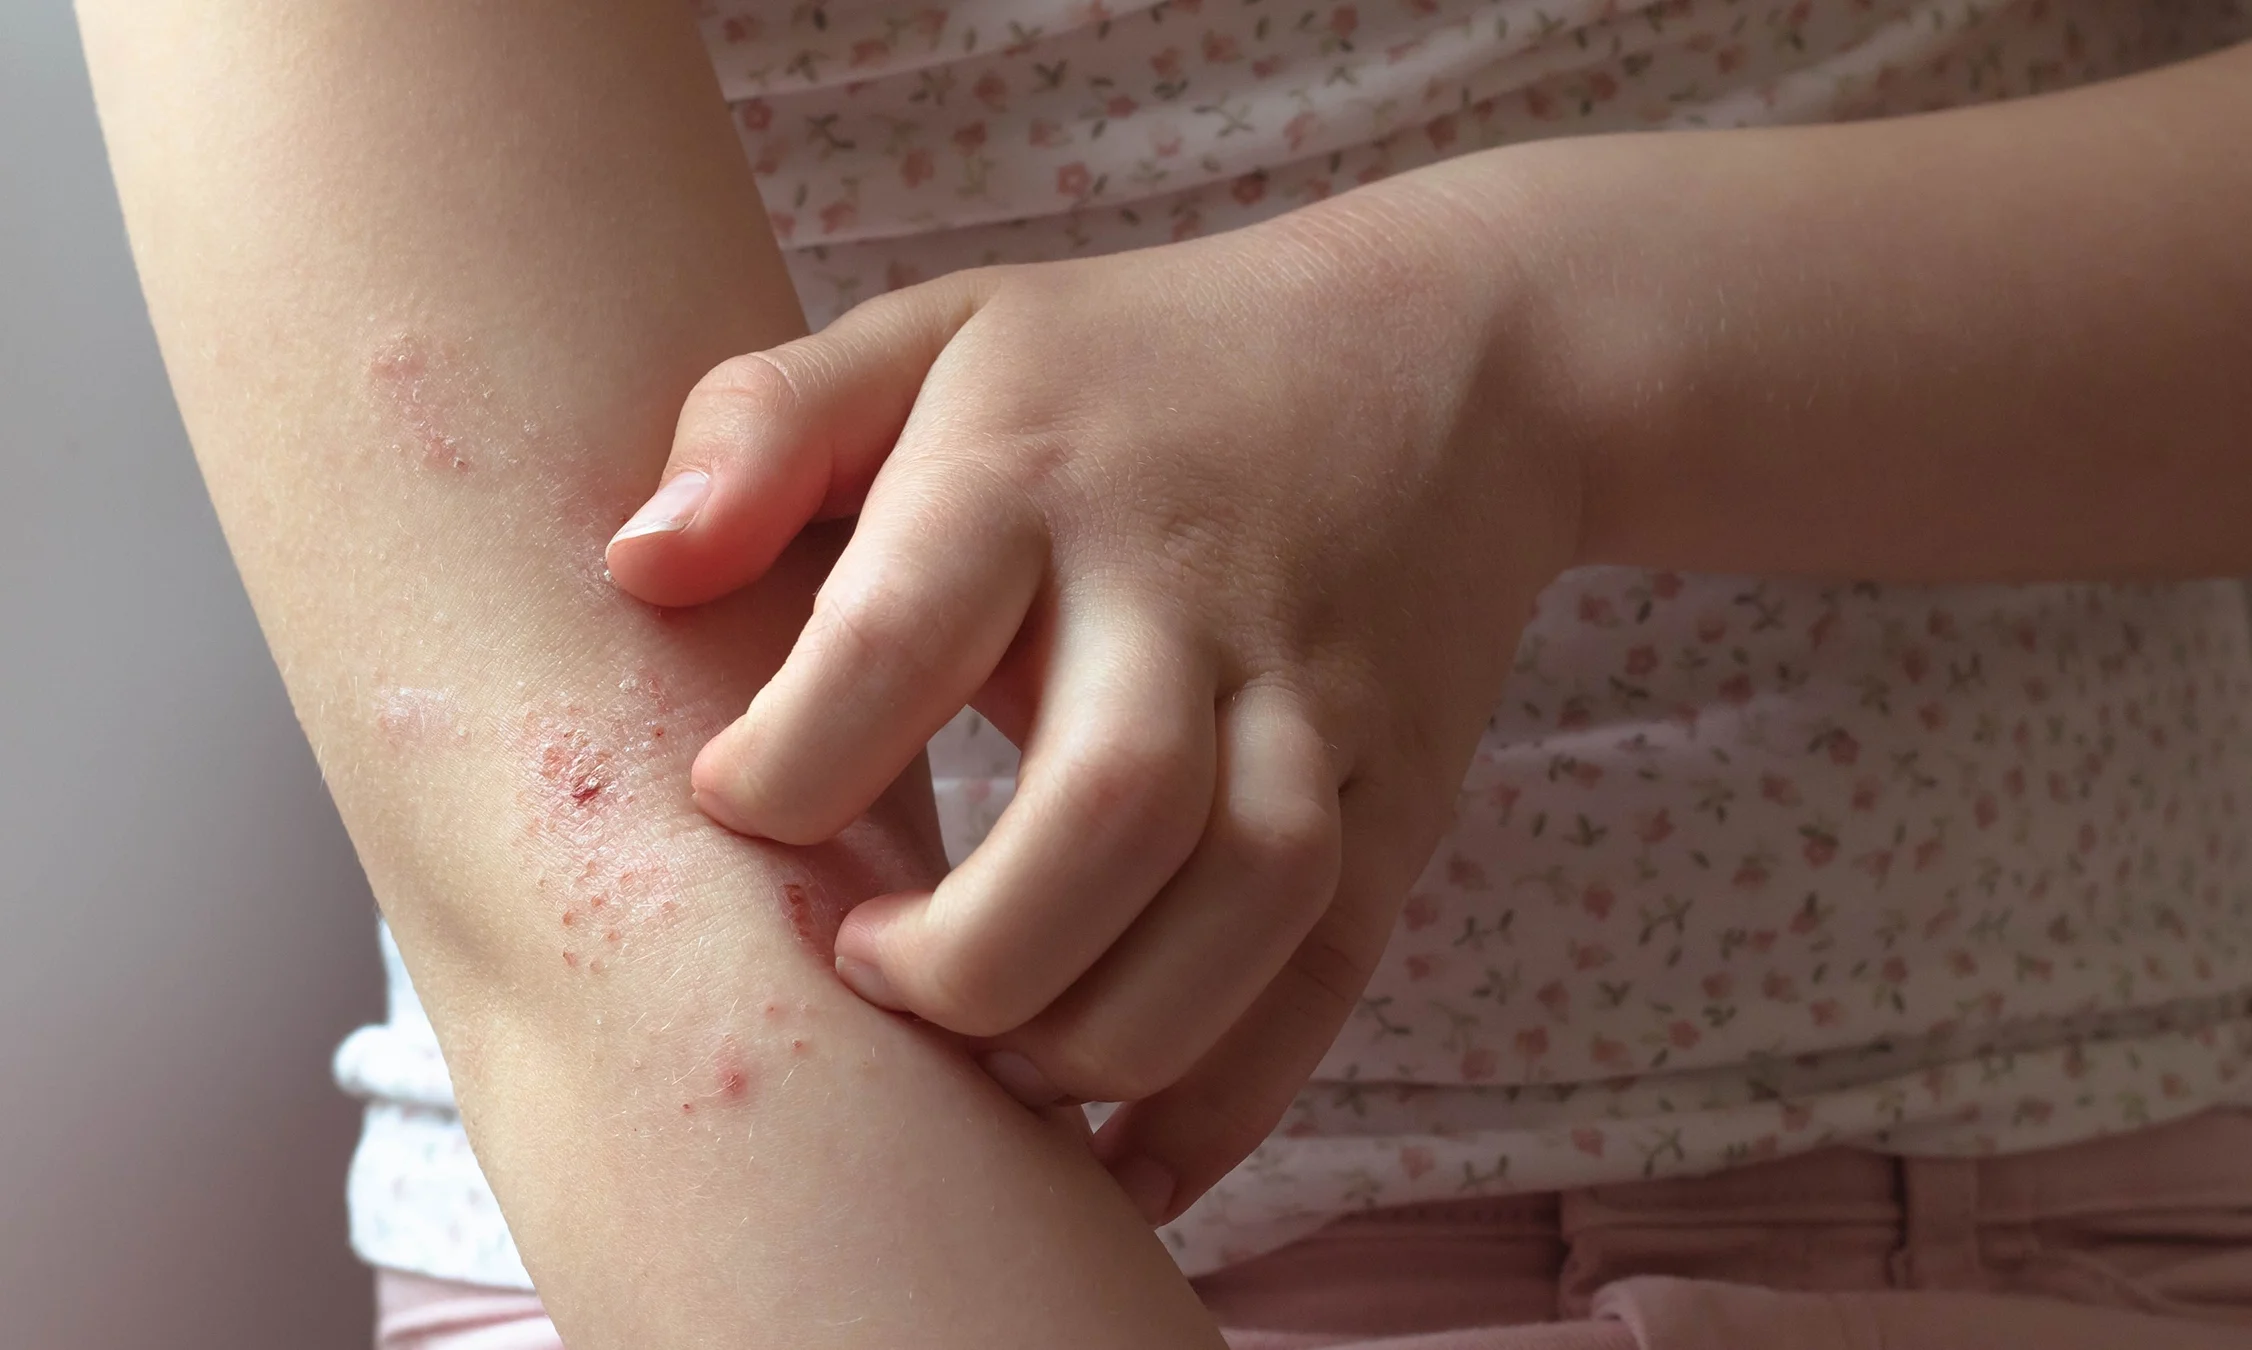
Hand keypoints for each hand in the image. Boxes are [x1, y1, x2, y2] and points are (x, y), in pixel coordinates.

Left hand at [605, 171, 1582, 1221]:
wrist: (1438, 361)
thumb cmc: (1130, 369)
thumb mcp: (937, 331)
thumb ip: (765, 423)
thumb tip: (636, 569)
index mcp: (1033, 467)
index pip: (895, 642)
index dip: (786, 769)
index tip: (739, 810)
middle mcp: (1187, 591)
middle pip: (1108, 808)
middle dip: (965, 952)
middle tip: (867, 970)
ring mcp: (1317, 700)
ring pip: (1250, 907)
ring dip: (1104, 1037)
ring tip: (993, 1059)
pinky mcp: (1401, 794)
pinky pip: (1330, 972)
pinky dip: (1228, 1100)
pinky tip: (1122, 1161)